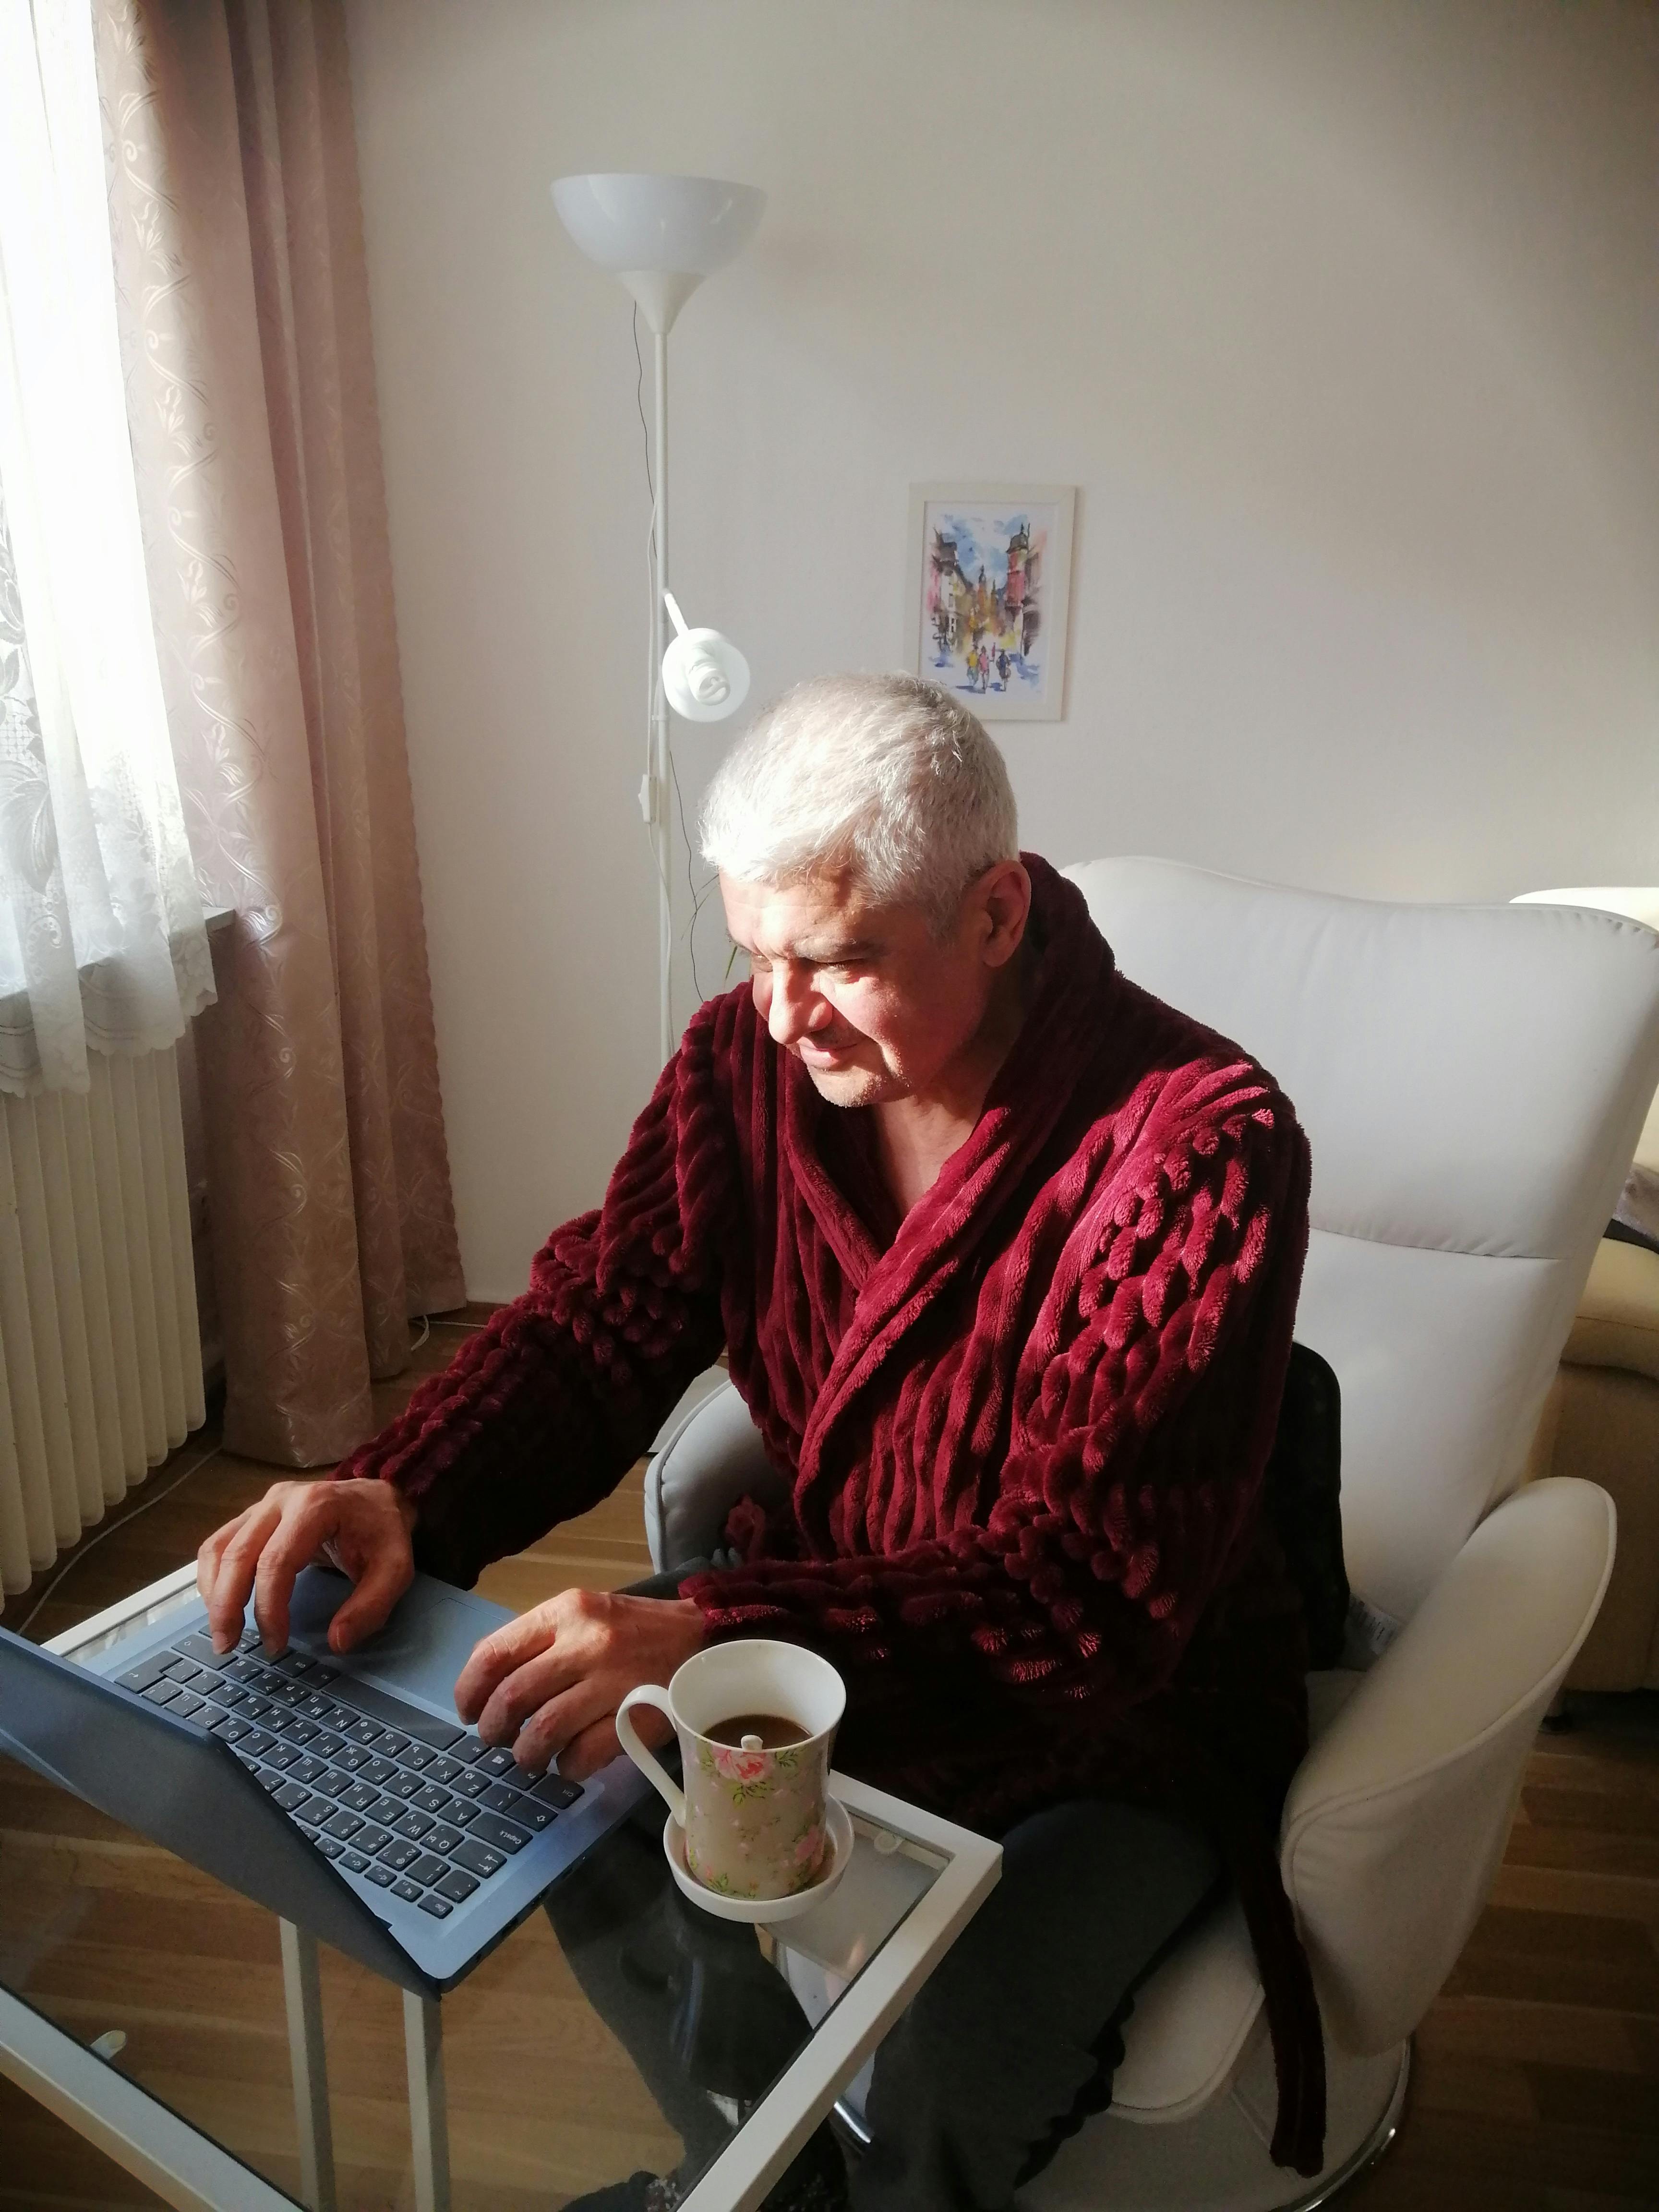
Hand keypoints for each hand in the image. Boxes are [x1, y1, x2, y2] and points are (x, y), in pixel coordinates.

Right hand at [196, 1478, 417, 1656]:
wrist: (378, 1496)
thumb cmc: (383, 1531)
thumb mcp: (396, 1568)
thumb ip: (371, 1606)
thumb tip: (337, 1642)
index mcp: (315, 1507)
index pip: (276, 1562)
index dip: (269, 1608)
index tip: (275, 1643)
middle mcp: (281, 1500)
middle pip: (237, 1554)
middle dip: (227, 1605)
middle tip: (227, 1645)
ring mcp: (263, 1504)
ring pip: (218, 1548)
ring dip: (213, 1593)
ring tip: (222, 1631)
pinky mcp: (253, 1514)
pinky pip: (219, 1544)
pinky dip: (212, 1577)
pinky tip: (220, 1604)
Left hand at [453, 1587, 705, 1782]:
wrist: (702, 1637)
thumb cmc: (633, 1630)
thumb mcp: (582, 1616)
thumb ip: (538, 1642)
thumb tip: (486, 1690)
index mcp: (566, 1611)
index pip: (494, 1652)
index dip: (469, 1690)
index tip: (466, 1711)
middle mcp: (585, 1641)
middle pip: (513, 1697)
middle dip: (493, 1729)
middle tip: (496, 1740)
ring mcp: (612, 1680)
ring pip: (543, 1731)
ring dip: (526, 1754)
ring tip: (530, 1757)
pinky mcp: (636, 1716)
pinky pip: (582, 1755)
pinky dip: (567, 1767)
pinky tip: (569, 1763)